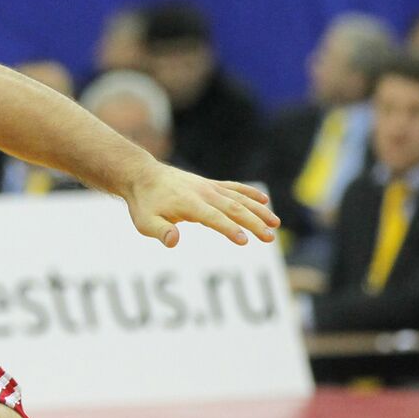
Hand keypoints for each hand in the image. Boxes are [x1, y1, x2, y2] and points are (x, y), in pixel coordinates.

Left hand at [123, 161, 279, 248]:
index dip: (229, 229)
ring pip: (239, 199)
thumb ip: (160, 231)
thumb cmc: (144, 203)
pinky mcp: (210, 184)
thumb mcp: (145, 222)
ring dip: (259, 211)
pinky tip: (264, 201)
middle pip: (234, 208)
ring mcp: (209, 187)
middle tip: (269, 238)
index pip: (214, 218)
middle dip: (254, 223)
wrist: (143, 175)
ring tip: (275, 224)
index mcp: (190, 204)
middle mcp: (204, 193)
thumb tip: (174, 241)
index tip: (244, 241)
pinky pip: (234, 188)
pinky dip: (250, 193)